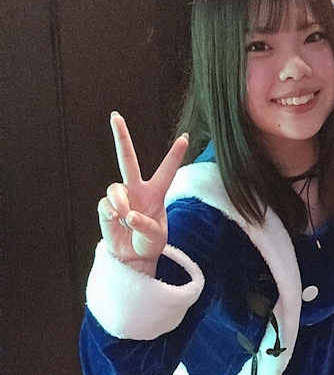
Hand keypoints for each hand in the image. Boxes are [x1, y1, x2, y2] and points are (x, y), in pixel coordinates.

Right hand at [98, 112, 188, 275]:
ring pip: (115, 189)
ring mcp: (121, 197)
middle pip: (127, 159)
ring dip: (121, 204)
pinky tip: (117, 221)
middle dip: (121, 137)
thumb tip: (128, 215)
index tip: (186, 137)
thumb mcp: (157, 237)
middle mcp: (137, 190)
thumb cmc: (149, 244)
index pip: (167, 170)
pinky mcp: (106, 208)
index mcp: (155, 193)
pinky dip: (111, 214)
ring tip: (126, 219)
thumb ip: (146, 225)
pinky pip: (106, 205)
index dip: (175, 154)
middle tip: (115, 116)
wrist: (133, 258)